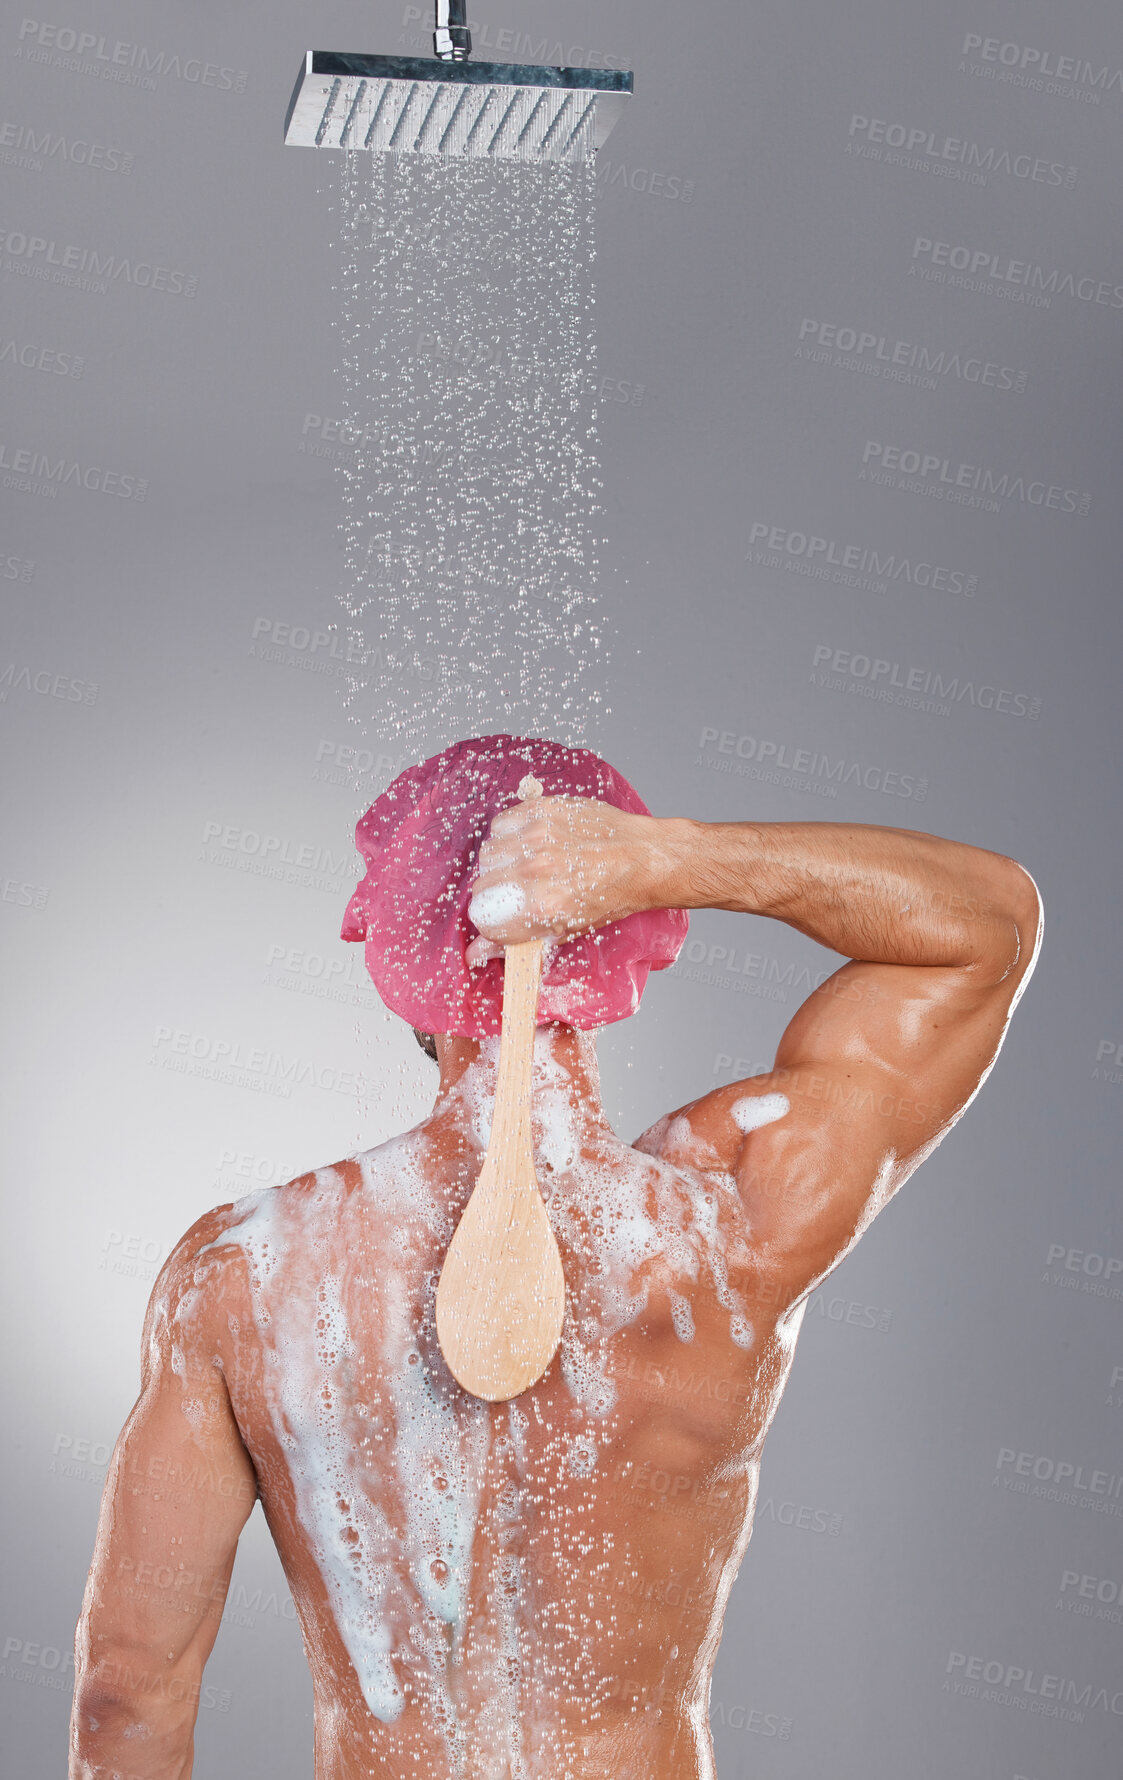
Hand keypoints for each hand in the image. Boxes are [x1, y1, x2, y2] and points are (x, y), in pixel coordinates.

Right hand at [465, 796, 668, 963]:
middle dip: (495, 895)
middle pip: (481, 887)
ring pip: (488, 853)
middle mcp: (536, 870)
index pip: (483, 919)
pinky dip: (508, 835)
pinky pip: (501, 824)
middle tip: (516, 894)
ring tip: (524, 866)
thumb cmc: (612, 895)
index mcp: (543, 907)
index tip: (501, 918)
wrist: (641, 858)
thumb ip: (519, 940)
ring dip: (500, 864)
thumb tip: (477, 952)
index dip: (490, 922)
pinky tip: (528, 843)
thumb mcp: (568, 929)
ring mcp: (538, 836)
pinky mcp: (542, 809)